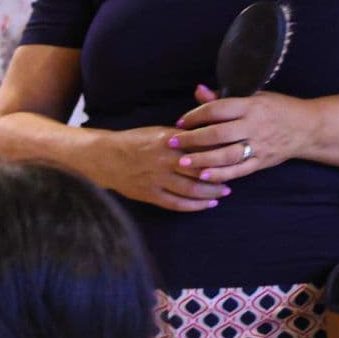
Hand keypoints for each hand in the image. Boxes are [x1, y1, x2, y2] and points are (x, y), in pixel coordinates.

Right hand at [86, 124, 229, 212]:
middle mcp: (165, 160)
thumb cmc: (135, 141)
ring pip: (191, 189)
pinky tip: (205, 205)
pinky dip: (193, 205)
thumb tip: (209, 141)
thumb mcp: (160, 132)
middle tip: (233, 179)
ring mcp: (157, 179)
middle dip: (220, 177)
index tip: (233, 157)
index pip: (202, 148)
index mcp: (170, 141)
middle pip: (201, 171)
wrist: (105, 157)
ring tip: (222, 194)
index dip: (220, 155)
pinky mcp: (149, 194)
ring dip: (210, 193)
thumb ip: (183, 137)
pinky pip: (176, 203)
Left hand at [174, 85, 317, 184]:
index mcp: (251, 106)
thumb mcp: (254, 97)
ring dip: (202, 160)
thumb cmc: (276, 109)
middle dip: (192, 139)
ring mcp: (260, 145)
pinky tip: (203, 176)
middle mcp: (255, 125)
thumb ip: (224, 98)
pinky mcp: (262, 161)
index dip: (196, 115)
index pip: (218, 109)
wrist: (308, 127)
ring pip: (227, 155)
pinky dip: (221, 174)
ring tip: (181, 163)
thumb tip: (198, 90)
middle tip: (172, 143)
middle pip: (219, 134)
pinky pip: (239, 170)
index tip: (180, 122)